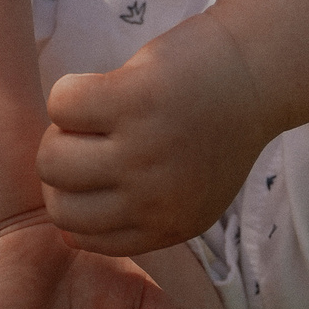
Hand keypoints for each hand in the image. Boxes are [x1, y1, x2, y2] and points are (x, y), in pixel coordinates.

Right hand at [37, 13, 277, 255]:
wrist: (256, 70)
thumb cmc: (215, 130)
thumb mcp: (191, 195)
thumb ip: (138, 218)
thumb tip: (68, 231)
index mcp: (168, 226)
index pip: (82, 238)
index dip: (74, 201)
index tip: (89, 172)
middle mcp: (154, 198)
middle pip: (59, 204)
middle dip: (61, 170)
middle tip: (88, 139)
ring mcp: (142, 149)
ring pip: (51, 158)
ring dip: (61, 132)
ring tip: (93, 114)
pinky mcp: (132, 100)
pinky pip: (61, 105)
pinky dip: (71, 90)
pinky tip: (104, 86)